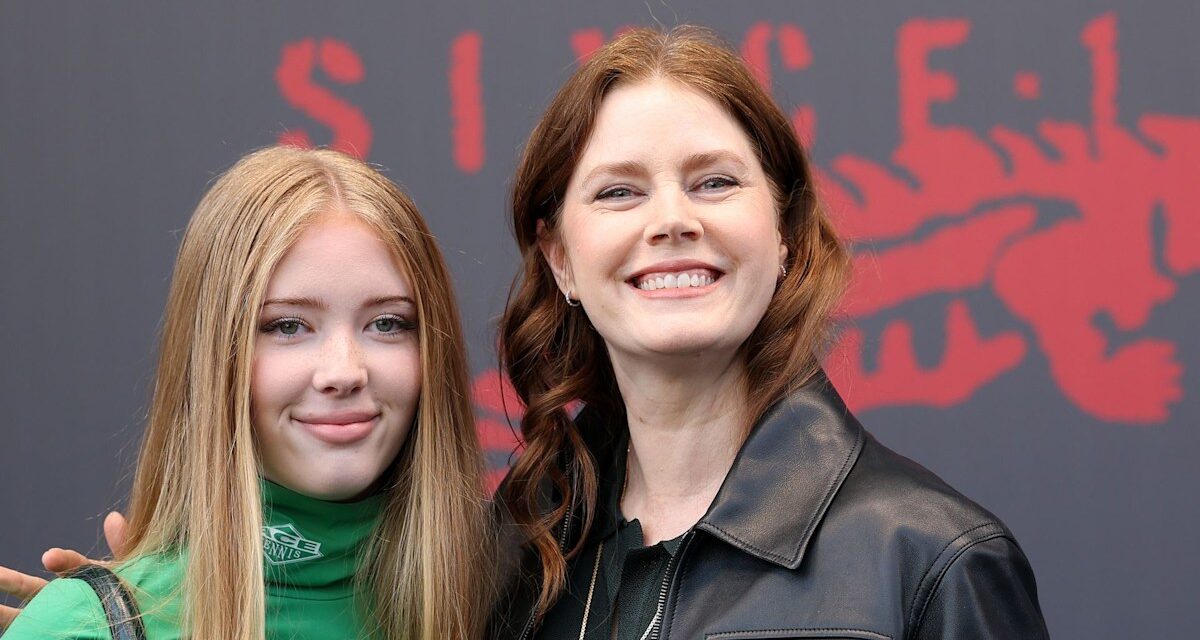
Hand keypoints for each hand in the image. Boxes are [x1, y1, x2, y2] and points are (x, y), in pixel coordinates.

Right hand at [0, 511, 127, 629]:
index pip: (69, 564)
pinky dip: (17, 629)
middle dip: (11, 580)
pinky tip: (6, 627)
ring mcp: (56, 616)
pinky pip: (31, 631)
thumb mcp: (131, 569)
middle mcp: (64, 597)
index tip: (51, 558)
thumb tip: (113, 517)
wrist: (139, 622)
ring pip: (24, 614)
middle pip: (31, 588)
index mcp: (83, 577)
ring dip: (3, 612)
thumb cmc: (134, 594)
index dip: (62, 560)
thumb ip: (122, 546)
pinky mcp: (53, 632)